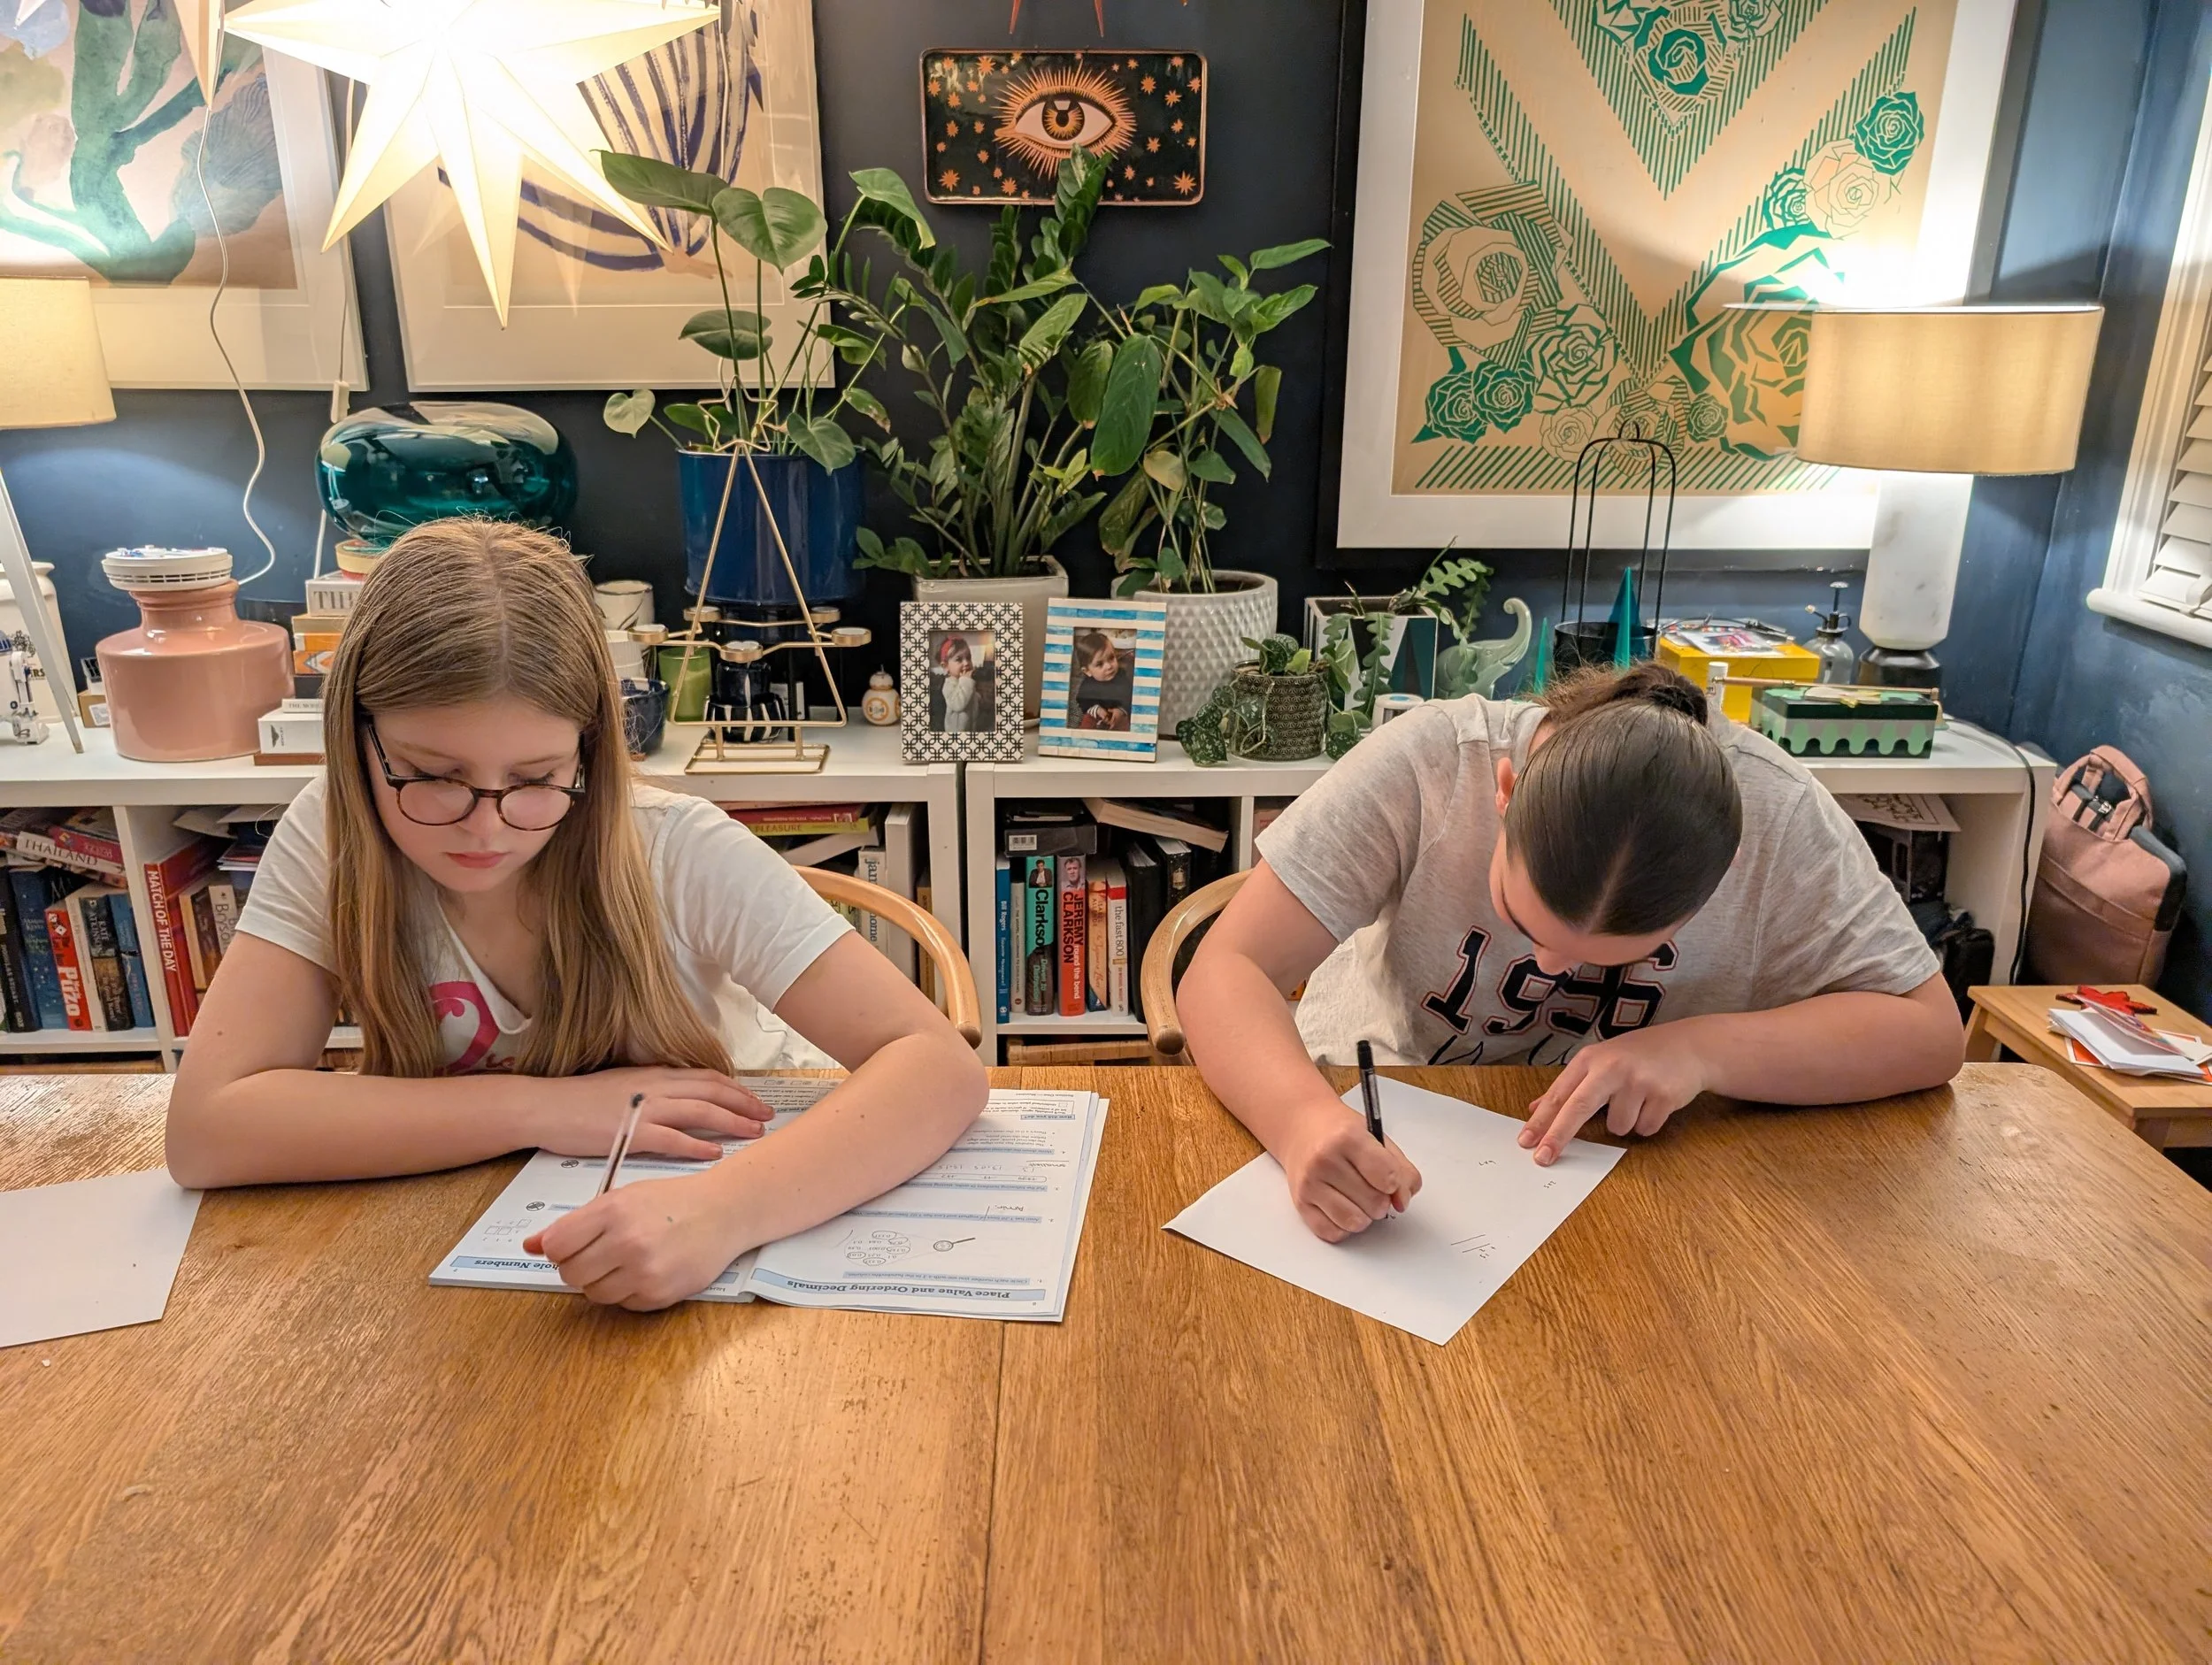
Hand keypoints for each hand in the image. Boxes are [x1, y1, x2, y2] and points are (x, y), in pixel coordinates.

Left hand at [524, 1169, 743, 1309]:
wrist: (723, 1212)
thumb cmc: (671, 1201)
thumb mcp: (622, 1198)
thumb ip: (575, 1223)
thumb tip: (529, 1245)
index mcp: (613, 1210)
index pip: (555, 1246)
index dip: (560, 1248)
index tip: (573, 1244)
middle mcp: (626, 1241)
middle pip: (570, 1273)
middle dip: (579, 1266)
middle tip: (601, 1253)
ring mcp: (644, 1271)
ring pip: (594, 1294)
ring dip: (603, 1282)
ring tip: (627, 1261)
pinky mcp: (659, 1295)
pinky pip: (623, 1305)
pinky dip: (628, 1292)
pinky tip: (647, 1271)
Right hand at [539, 1067, 772, 1162]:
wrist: (545, 1107)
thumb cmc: (579, 1101)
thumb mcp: (624, 1086)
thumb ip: (653, 1092)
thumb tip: (678, 1102)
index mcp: (654, 1074)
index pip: (706, 1077)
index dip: (735, 1088)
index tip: (756, 1099)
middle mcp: (655, 1086)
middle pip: (712, 1091)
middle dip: (744, 1103)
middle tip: (767, 1115)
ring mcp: (644, 1108)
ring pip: (701, 1112)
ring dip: (731, 1122)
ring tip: (754, 1132)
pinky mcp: (631, 1132)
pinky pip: (673, 1139)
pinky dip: (697, 1144)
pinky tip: (715, 1152)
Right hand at [1278, 1103, 1421, 1242]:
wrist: (1301, 1128)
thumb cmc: (1340, 1133)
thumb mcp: (1378, 1138)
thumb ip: (1401, 1170)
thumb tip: (1402, 1202)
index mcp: (1347, 1138)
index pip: (1387, 1176)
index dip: (1395, 1183)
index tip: (1389, 1179)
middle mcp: (1324, 1160)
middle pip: (1375, 1203)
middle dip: (1381, 1200)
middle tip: (1372, 1186)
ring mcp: (1310, 1183)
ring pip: (1355, 1222)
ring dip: (1364, 1216)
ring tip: (1358, 1198)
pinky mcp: (1300, 1203)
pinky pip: (1333, 1233)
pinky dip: (1344, 1226)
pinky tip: (1342, 1207)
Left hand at [1519, 1026, 1707, 1163]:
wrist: (1689, 1046)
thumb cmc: (1637, 1056)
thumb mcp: (1599, 1061)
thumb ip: (1569, 1086)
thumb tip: (1535, 1109)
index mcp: (1591, 1059)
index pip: (1559, 1094)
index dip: (1541, 1121)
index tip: (1525, 1142)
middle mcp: (1612, 1067)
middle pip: (1578, 1108)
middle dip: (1559, 1136)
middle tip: (1543, 1158)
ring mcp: (1639, 1081)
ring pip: (1618, 1127)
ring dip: (1625, 1122)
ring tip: (1637, 1099)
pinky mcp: (1663, 1095)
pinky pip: (1644, 1129)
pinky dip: (1647, 1123)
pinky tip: (1655, 1102)